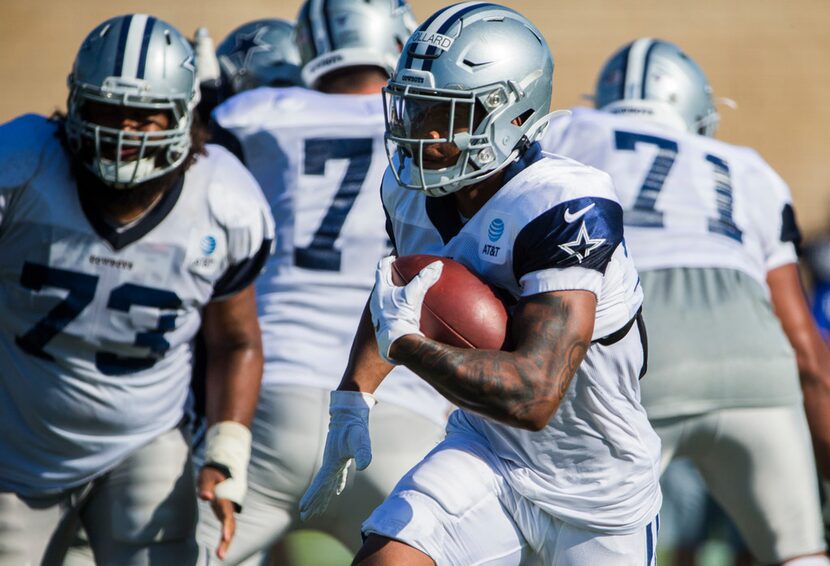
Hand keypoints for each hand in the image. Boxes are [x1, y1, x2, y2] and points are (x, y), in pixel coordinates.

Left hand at [198, 466, 235, 559]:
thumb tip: (206, 497)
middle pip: (231, 526)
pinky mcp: (224, 514)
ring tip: (220, 556)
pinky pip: (227, 528)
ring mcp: (227, 511)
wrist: (221, 471)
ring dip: (226, 543)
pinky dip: (225, 540)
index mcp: (224, 499)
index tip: (226, 537)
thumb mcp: (206, 477)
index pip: (227, 515)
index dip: (227, 527)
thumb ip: (205, 487)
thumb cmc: (211, 474)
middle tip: (220, 555)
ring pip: (230, 529)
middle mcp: (228, 507)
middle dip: (227, 541)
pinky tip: (220, 551)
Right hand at [299, 390, 375, 520]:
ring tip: (317, 509)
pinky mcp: (342, 456)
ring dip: (322, 496)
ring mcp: (335, 460)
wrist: (350, 410)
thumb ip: (362, 451)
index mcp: (332, 462)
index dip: (311, 497)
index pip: (319, 484)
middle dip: (313, 502)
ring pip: (327, 483)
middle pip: (321, 487)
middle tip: (304, 516)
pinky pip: (336, 475)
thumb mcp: (359, 438)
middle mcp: (331, 463)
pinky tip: (338, 490)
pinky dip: (336, 484)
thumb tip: (364, 465)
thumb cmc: (354, 424)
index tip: (303, 509)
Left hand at [370, 256, 442, 362]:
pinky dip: (398, 310)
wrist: (394, 345)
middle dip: (391, 278)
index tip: (394, 258)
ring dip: (393, 295)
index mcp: (380, 291)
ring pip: (385, 300)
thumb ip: (424, 279)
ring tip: (405, 294)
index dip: (387, 261)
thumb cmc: (400, 317)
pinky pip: (391, 315)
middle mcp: (376, 303)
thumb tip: (437, 265)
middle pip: (382, 285)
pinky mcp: (385, 328)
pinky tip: (408, 315)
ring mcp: (379, 317)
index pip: (381, 269)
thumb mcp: (413, 295)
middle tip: (401, 273)